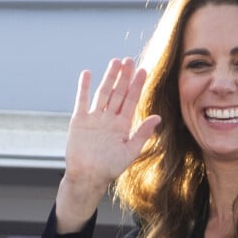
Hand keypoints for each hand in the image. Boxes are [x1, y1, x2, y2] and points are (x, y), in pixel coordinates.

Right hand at [55, 57, 160, 232]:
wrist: (87, 178)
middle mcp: (109, 118)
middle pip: (118, 93)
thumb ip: (142, 133)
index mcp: (122, 125)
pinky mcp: (79, 120)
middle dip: (124, 77)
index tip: (143, 70)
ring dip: (109, 78)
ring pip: (103, 93)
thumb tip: (157, 117)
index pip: (131, 100)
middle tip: (129, 60)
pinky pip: (82, 100)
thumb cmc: (109, 169)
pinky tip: (87, 74)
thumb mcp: (130, 152)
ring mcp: (94, 118)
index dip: (137, 85)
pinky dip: (84, 87)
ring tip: (115, 62)